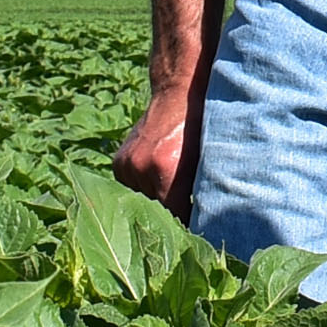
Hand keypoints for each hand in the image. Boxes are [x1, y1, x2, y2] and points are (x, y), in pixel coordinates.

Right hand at [112, 97, 200, 217]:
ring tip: (171, 195)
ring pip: (142, 202)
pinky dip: (144, 189)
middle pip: (157, 211)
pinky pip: (131, 189)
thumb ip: (202, 189)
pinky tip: (157, 180)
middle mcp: (142, 167)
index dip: (187, 226)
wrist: (177, 94)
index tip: (196, 232)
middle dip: (171, 216)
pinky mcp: (119, 163)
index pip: (175, 216)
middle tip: (186, 218)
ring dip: (155, 202)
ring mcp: (127, 165)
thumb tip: (207, 220)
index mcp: (166, 168)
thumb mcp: (206, 159)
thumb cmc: (200, 127)